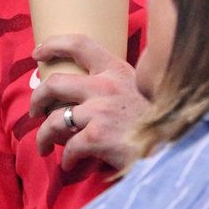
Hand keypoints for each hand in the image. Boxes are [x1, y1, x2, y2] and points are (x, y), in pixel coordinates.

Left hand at [28, 34, 148, 170]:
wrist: (174, 151)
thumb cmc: (156, 124)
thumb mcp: (138, 91)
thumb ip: (113, 86)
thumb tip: (80, 95)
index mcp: (116, 70)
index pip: (79, 44)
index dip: (53, 45)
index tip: (37, 53)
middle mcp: (106, 86)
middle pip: (54, 83)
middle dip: (37, 98)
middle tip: (35, 111)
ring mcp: (101, 111)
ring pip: (55, 120)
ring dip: (43, 135)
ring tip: (44, 146)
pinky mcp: (99, 137)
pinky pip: (69, 147)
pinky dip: (66, 158)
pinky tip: (69, 163)